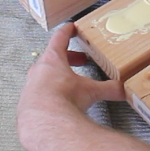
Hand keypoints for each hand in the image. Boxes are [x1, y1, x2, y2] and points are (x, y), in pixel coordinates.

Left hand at [18, 24, 123, 150]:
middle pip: (51, 57)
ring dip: (56, 77)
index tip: (71, 27)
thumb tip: (123, 89)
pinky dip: (49, 94)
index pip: (60, 38)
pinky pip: (38, 93)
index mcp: (52, 60)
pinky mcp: (26, 103)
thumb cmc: (63, 99)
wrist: (45, 122)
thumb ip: (108, 88)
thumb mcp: (91, 91)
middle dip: (67, 58)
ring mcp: (30, 87)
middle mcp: (38, 70)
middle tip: (79, 61)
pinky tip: (57, 102)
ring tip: (69, 84)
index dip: (68, 31)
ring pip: (43, 76)